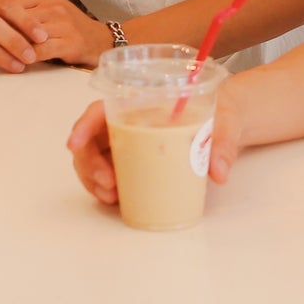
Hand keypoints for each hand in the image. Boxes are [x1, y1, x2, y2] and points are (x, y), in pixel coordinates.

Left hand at [0, 0, 111, 66]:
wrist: (98, 40)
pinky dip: (25, 59)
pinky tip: (13, 64)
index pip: (12, 4)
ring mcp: (62, 25)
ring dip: (7, 49)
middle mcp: (54, 7)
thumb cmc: (67, 23)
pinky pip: (40, 52)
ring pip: (26, 37)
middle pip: (16, 20)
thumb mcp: (47, 1)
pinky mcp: (69, 43)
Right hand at [68, 86, 245, 208]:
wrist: (228, 123)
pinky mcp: (134, 163)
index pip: (100, 110)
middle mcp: (127, 123)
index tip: (74, 144)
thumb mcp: (224, 120)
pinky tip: (114, 200)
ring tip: (112, 196)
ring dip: (94, 180)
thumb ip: (221, 143)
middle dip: (90, 164)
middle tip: (108, 184)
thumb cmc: (220, 111)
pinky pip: (108, 175)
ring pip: (94, 160)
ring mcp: (127, 144)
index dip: (82, 126)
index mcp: (140, 103)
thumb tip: (218, 172)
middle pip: (91, 140)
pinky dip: (104, 188)